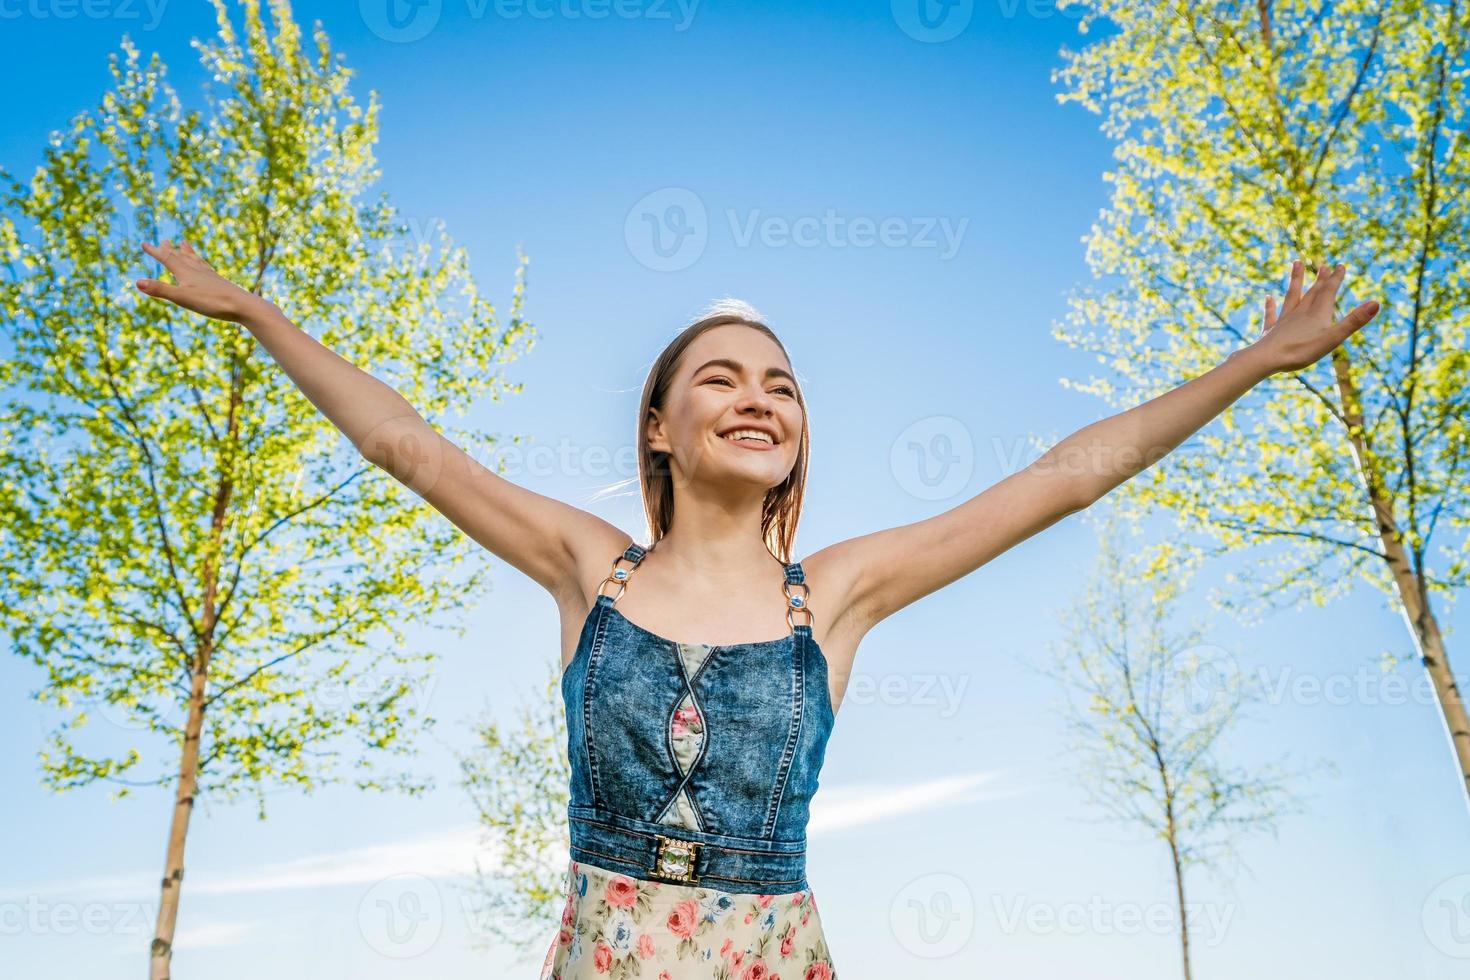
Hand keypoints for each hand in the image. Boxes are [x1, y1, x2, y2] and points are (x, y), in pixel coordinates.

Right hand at [135, 239, 261, 322]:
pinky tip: (206, 268)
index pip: (167, 258)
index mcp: (186, 272)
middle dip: (171, 250)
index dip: (154, 251)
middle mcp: (198, 270)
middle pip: (181, 256)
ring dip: (188, 252)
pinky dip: (203, 264)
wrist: (244, 306)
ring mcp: (210, 276)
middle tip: (165, 241)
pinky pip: (208, 269)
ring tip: (185, 244)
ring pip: (196, 260)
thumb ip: (161, 290)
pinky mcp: (220, 283)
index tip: (144, 243)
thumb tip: (137, 282)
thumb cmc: (213, 302)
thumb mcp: (183, 298)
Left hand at [1248, 258, 1379, 373]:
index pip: (1328, 291)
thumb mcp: (1333, 338)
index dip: (1335, 279)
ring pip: (1291, 296)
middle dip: (1320, 279)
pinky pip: (1271, 315)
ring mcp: (1284, 320)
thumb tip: (1376, 303)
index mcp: (1317, 313)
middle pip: (1312, 292)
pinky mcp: (1271, 331)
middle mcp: (1300, 312)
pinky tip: (1268, 298)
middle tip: (1323, 266)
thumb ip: (1354, 321)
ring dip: (1296, 280)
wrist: (1266, 359)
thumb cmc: (1301, 350)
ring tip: (1296, 263)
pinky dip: (1270, 305)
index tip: (1340, 265)